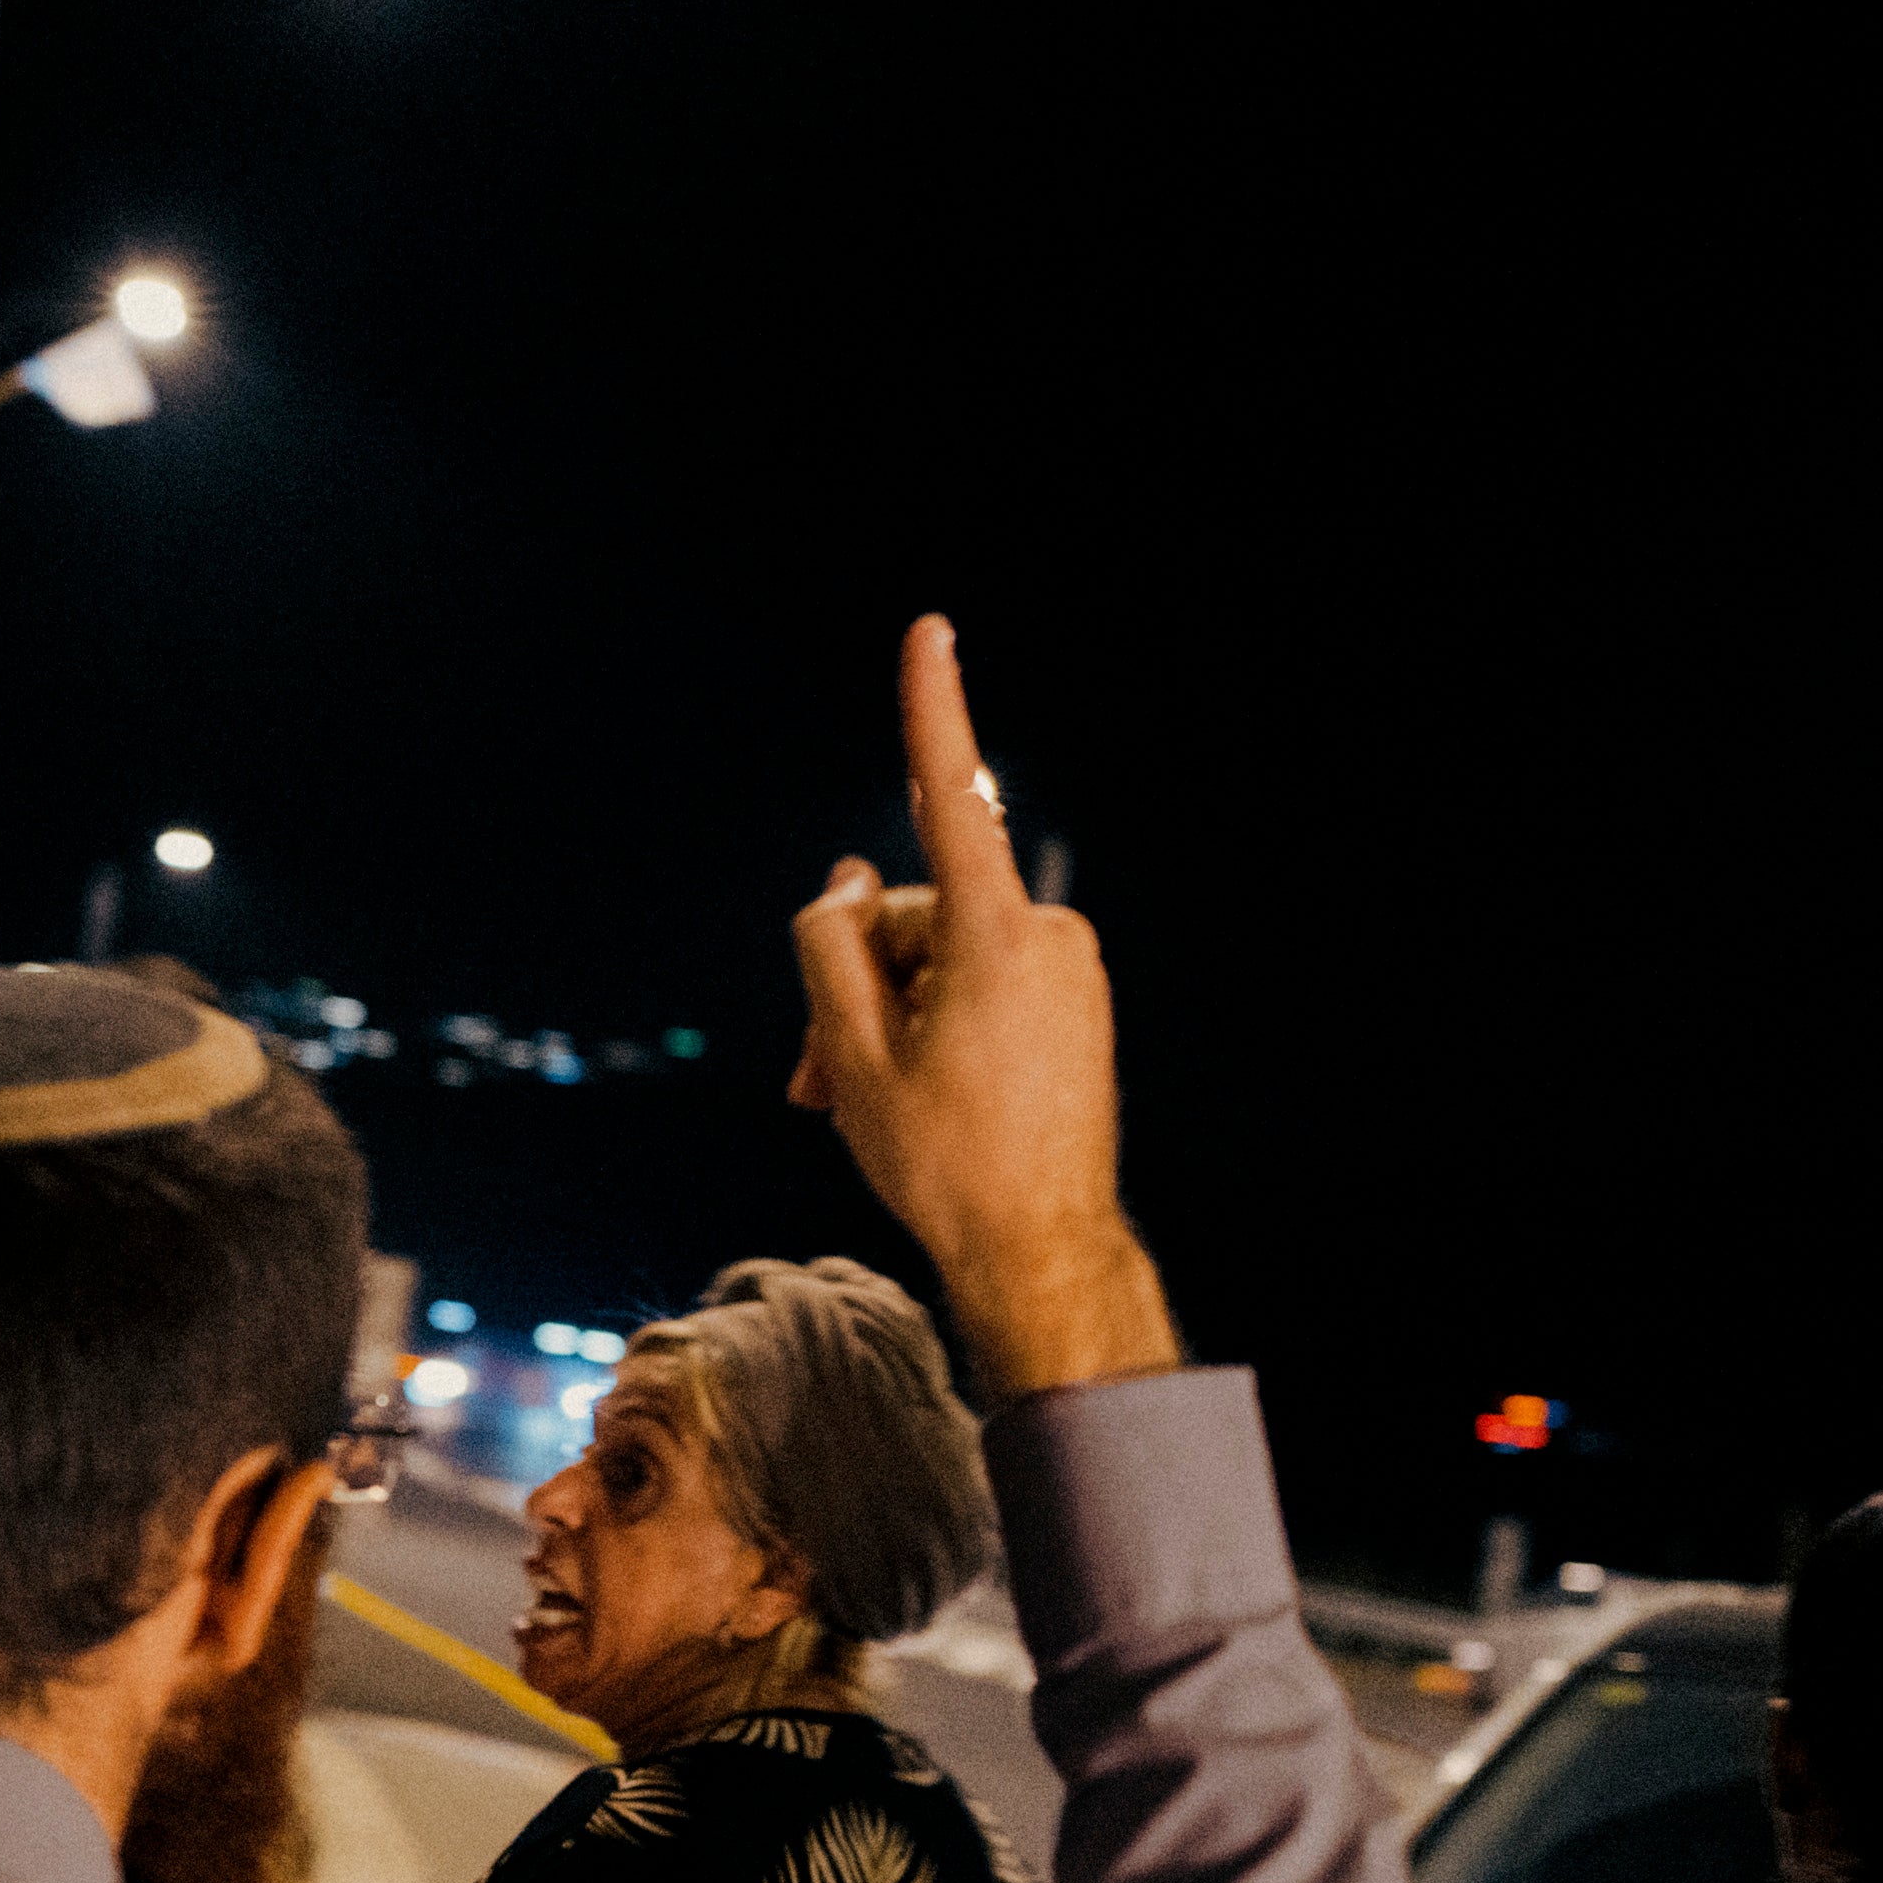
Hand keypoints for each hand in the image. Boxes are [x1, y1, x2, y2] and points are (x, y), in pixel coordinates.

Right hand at [786, 617, 1177, 1396]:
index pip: (951, 797)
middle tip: (808, 1081)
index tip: (930, 631)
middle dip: (851, 981)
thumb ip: (829, 946)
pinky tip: (905, 1096)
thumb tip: (843, 883)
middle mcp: (1043, 934)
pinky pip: (980, 985)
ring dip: (882, 1015)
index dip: (932, 710)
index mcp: (993, 937)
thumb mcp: (848, 1055)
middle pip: (910, 916)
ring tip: (849, 1103)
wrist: (1042, 1251)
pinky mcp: (1074, 1002)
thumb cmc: (943, 1161)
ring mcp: (1067, 968)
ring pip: (939, 957)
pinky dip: (931, 1026)